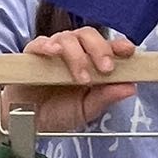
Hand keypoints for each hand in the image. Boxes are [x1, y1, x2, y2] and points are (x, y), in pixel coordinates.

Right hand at [4, 29, 137, 134]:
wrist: (26, 122)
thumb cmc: (57, 113)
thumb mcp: (85, 110)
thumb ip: (105, 98)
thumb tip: (130, 88)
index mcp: (90, 63)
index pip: (107, 47)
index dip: (118, 45)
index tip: (128, 51)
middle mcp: (73, 52)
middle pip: (88, 35)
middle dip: (100, 49)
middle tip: (105, 68)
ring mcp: (52, 52)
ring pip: (67, 38)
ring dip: (77, 55)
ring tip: (81, 78)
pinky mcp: (31, 55)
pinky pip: (39, 43)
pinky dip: (47, 45)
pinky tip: (54, 52)